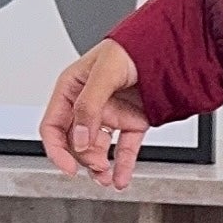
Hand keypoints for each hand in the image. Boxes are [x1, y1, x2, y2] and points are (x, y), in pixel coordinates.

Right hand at [41, 40, 149, 188]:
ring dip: (101, 167)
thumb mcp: (105, 71)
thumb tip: (81, 138)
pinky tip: (120, 179)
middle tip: (98, 165)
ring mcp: (111, 114)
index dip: (57, 150)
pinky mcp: (132, 122)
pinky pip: (124, 149)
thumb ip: (90, 105)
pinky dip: (123, 166)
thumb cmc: (133, 46)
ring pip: (98, 149)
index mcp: (72, 89)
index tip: (68, 168)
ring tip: (107, 178)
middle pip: (76, 143)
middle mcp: (89, 104)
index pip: (53, 126)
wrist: (169, 43)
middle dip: (84, 158)